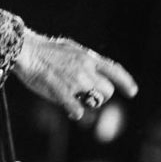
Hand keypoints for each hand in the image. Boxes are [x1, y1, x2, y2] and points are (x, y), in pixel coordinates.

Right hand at [13, 30, 138, 119]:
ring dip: (88, 103)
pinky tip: (72, 111)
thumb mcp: (71, 50)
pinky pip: (77, 109)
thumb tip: (94, 70)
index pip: (115, 70)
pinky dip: (76, 112)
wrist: (28, 50)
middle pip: (107, 90)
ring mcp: (75, 81)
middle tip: (87, 96)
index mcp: (89, 57)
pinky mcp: (63, 91)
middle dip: (101, 96)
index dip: (126, 82)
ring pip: (95, 101)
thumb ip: (84, 61)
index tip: (132, 92)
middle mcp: (86, 69)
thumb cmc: (46, 51)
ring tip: (75, 98)